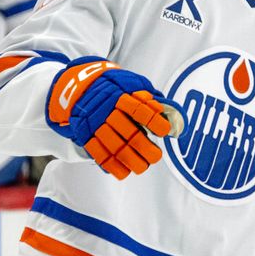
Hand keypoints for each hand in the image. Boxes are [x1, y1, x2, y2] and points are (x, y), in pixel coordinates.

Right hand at [47, 57, 183, 179]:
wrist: (81, 86)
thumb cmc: (115, 87)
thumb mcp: (133, 84)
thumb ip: (151, 98)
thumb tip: (173, 114)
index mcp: (121, 95)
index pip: (139, 109)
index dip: (153, 121)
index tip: (165, 131)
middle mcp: (107, 110)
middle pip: (128, 132)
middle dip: (144, 147)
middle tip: (156, 156)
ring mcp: (94, 124)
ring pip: (114, 146)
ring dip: (131, 160)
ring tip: (143, 166)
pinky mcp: (85, 136)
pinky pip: (98, 154)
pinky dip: (112, 166)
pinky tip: (125, 171)